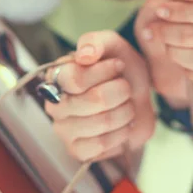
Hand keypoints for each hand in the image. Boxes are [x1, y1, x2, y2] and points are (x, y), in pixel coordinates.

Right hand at [44, 31, 154, 162]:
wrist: (137, 99)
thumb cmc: (121, 71)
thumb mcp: (112, 45)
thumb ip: (96, 42)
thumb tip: (84, 55)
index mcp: (58, 75)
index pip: (75, 78)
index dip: (103, 72)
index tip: (118, 66)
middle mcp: (55, 102)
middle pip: (93, 100)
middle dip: (121, 91)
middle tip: (125, 87)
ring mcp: (64, 129)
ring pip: (102, 122)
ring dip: (125, 111)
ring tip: (126, 105)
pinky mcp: (77, 150)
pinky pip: (103, 144)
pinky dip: (121, 133)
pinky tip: (122, 125)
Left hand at [134, 0, 192, 107]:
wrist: (152, 59)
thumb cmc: (160, 26)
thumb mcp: (159, 3)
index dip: (181, 12)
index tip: (160, 12)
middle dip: (169, 34)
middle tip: (154, 33)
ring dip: (176, 55)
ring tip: (168, 51)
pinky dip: (191, 75)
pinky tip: (184, 70)